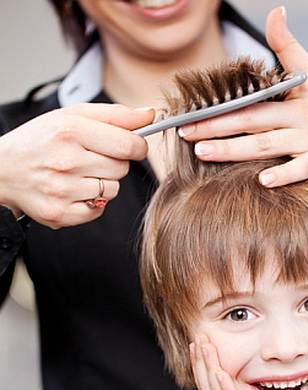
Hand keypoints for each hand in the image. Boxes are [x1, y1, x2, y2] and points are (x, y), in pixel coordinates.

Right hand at [0, 103, 153, 226]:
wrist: (3, 170)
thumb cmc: (40, 141)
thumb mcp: (72, 116)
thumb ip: (114, 115)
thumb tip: (149, 114)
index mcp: (70, 131)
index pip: (128, 144)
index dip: (138, 146)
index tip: (133, 146)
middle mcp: (65, 161)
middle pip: (122, 168)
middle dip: (114, 163)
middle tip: (92, 158)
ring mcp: (62, 190)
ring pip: (112, 190)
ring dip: (103, 183)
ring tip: (79, 174)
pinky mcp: (60, 213)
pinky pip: (98, 211)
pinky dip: (91, 203)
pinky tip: (73, 191)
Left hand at [180, 7, 307, 185]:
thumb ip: (288, 45)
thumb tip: (275, 12)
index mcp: (293, 95)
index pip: (251, 97)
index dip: (220, 103)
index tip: (190, 109)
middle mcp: (300, 116)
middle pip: (251, 120)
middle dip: (216, 126)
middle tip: (185, 133)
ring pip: (267, 145)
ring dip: (235, 149)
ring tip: (204, 153)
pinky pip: (301, 169)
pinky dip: (284, 175)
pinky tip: (262, 181)